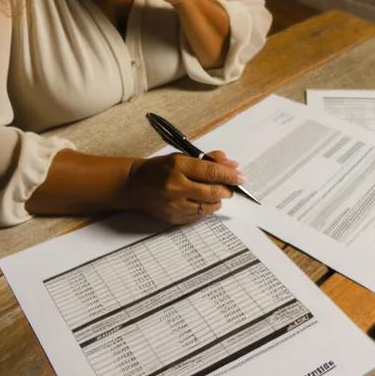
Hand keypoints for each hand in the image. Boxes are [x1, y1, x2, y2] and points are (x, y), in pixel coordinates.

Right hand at [124, 150, 243, 224]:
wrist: (133, 185)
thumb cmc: (160, 168)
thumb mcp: (182, 157)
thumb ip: (208, 160)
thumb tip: (232, 164)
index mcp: (178, 166)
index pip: (211, 172)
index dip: (230, 175)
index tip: (241, 177)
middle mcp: (175, 186)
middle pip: (212, 192)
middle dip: (227, 190)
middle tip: (231, 188)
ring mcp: (173, 204)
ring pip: (208, 206)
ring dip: (217, 200)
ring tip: (215, 194)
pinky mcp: (172, 218)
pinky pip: (198, 216)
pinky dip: (204, 209)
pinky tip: (201, 202)